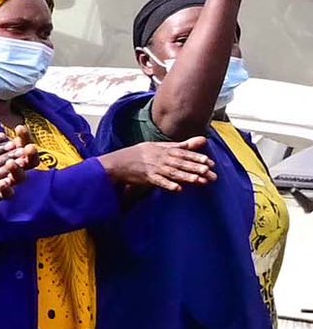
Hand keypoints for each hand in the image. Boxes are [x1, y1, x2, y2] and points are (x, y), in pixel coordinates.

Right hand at [103, 135, 223, 193]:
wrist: (117, 163)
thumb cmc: (140, 153)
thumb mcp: (160, 146)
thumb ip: (182, 145)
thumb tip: (203, 140)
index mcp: (165, 150)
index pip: (184, 154)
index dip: (197, 158)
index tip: (210, 163)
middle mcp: (161, 158)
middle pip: (181, 163)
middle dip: (196, 168)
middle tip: (210, 173)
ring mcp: (154, 168)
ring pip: (173, 173)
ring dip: (186, 177)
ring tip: (198, 181)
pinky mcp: (147, 178)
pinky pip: (159, 182)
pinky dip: (168, 185)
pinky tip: (178, 189)